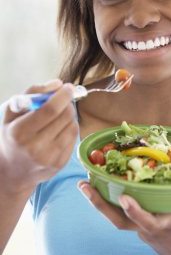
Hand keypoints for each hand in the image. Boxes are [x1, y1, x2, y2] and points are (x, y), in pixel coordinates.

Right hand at [0, 79, 78, 194]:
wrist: (13, 170)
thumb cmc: (13, 134)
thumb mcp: (13, 111)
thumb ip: (33, 92)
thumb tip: (58, 83)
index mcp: (20, 132)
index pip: (50, 109)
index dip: (63, 95)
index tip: (68, 87)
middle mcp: (34, 147)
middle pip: (65, 116)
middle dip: (68, 103)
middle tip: (63, 100)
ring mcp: (49, 158)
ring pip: (72, 126)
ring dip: (70, 115)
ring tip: (59, 116)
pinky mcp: (60, 164)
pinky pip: (74, 137)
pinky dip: (70, 128)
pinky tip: (60, 128)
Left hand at [77, 175, 170, 254]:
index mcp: (165, 225)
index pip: (146, 220)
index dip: (134, 210)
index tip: (122, 196)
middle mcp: (148, 231)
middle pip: (118, 221)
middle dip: (98, 203)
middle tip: (83, 184)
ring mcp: (142, 233)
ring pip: (117, 220)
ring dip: (99, 203)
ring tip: (85, 185)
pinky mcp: (142, 233)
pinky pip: (123, 219)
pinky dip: (112, 206)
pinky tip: (107, 191)